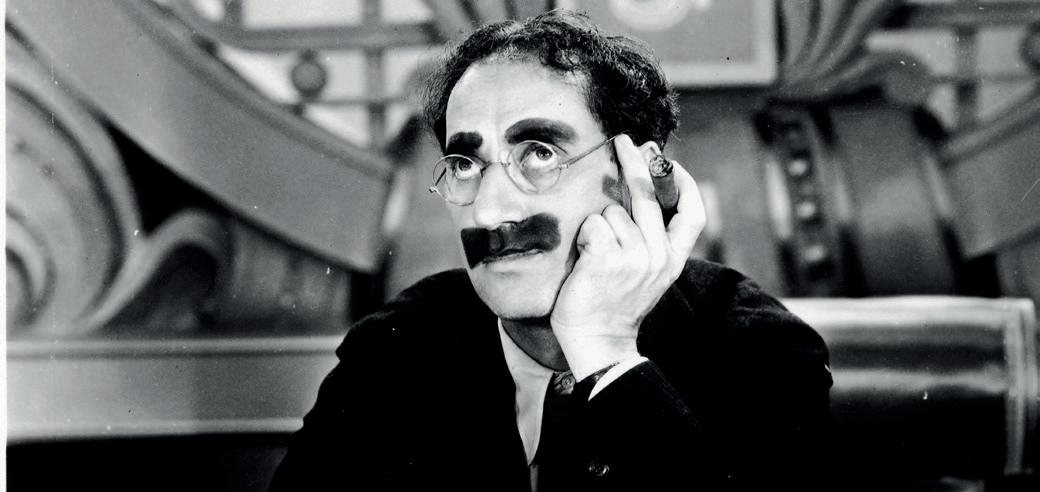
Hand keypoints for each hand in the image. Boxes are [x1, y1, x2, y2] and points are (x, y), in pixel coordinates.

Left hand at [550, 134, 705, 379]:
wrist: (599, 343)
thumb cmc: (612, 307)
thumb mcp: (644, 276)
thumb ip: (648, 242)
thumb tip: (638, 201)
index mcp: (673, 259)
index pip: (693, 214)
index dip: (685, 183)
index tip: (672, 162)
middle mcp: (659, 256)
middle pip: (648, 194)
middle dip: (634, 160)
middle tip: (623, 140)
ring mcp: (635, 256)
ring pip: (612, 213)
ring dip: (597, 227)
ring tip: (594, 258)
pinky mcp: (608, 258)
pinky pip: (592, 226)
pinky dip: (584, 237)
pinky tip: (585, 261)